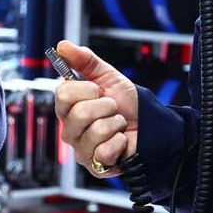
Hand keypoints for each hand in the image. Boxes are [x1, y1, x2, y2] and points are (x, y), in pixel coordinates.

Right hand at [52, 40, 138, 173]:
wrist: (150, 124)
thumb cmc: (127, 103)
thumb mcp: (108, 77)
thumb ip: (85, 61)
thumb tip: (62, 46)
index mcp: (68, 108)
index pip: (63, 94)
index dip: (86, 89)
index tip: (98, 90)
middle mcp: (70, 130)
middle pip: (78, 113)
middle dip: (106, 106)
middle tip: (112, 108)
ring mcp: (81, 150)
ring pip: (95, 131)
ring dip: (116, 123)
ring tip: (118, 125)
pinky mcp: (96, 166)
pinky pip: (105, 151)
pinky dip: (120, 142)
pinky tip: (121, 141)